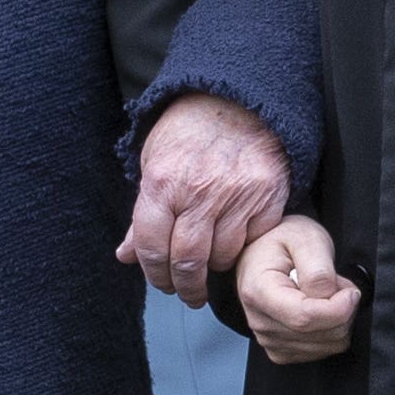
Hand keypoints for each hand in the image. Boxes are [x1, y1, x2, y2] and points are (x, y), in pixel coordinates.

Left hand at [125, 95, 291, 303]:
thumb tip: (127, 255)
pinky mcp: (267, 198)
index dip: (154, 274)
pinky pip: (253, 240)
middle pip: (188, 261)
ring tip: (210, 263)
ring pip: (223, 256)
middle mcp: (199, 192)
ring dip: (214, 268)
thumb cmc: (190, 130)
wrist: (238, 100)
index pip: (151, 247)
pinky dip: (243, 247)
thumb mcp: (154, 161)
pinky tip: (235, 239)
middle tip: (188, 294)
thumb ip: (143, 213)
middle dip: (185, 287)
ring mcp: (236, 196)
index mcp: (162, 183)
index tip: (162, 283)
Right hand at [234, 214, 360, 362]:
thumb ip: (318, 270)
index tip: (350, 291)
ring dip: (338, 320)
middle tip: (337, 284)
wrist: (264, 251)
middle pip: (319, 334)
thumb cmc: (282, 241)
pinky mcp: (281, 350)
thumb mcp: (304, 239)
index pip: (304, 317)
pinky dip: (331, 331)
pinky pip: (322, 352)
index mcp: (258, 291)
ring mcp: (268, 339)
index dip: (338, 308)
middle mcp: (259, 321)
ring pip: (327, 345)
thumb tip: (330, 298)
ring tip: (326, 293)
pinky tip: (320, 309)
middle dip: (343, 311)